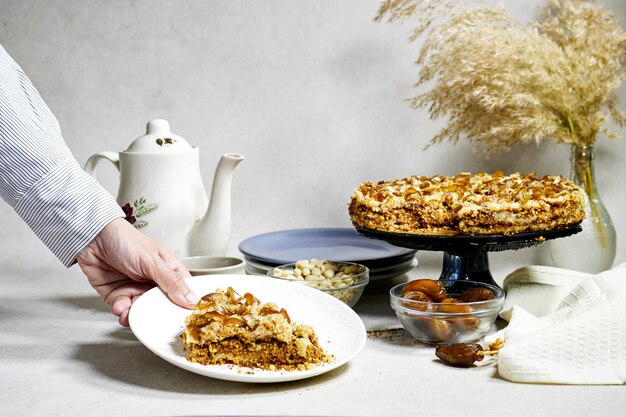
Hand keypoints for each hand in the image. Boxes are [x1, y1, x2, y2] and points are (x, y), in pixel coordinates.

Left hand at [76, 218, 197, 325]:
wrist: (93, 238)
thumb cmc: (125, 240)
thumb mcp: (152, 261)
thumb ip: (170, 282)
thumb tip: (190, 298)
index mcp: (168, 271)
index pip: (183, 292)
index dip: (184, 305)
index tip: (182, 318)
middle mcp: (153, 282)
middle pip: (162, 306)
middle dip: (156, 314)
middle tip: (152, 318)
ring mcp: (136, 289)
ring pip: (142, 311)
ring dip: (136, 315)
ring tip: (130, 313)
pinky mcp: (118, 295)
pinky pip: (123, 310)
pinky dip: (121, 312)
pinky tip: (120, 307)